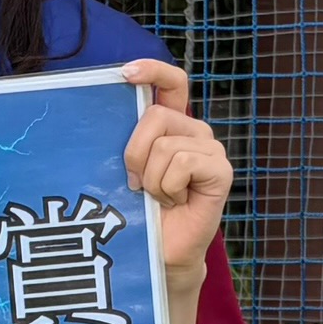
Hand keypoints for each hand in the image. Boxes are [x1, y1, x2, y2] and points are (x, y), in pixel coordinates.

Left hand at [117, 58, 234, 272]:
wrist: (161, 253)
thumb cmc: (140, 212)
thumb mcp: (126, 168)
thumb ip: (127, 140)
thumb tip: (101, 114)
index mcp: (173, 125)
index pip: (172, 83)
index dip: (153, 70)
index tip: (126, 73)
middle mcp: (195, 132)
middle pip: (155, 116)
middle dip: (135, 152)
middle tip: (138, 184)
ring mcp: (211, 150)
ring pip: (166, 145)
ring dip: (152, 179)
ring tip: (160, 198)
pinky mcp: (221, 171)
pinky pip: (183, 162)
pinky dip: (169, 187)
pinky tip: (177, 202)